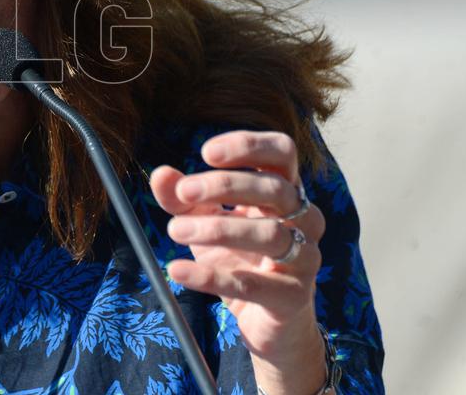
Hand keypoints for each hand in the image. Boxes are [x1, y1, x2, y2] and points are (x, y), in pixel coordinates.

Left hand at [149, 130, 325, 363]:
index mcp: (284, 191)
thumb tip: (160, 174)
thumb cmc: (237, 256)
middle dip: (225, 185)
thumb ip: (181, 197)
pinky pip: (252, 283)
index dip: (249, 146)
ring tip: (174, 230)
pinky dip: (210, 276)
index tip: (205, 152)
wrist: (261, 319)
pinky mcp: (293, 296)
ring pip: (270, 234)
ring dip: (217, 229)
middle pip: (275, 189)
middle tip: (183, 191)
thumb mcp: (203, 220)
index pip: (282, 152)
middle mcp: (303, 219)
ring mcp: (305, 257)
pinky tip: (178, 270)